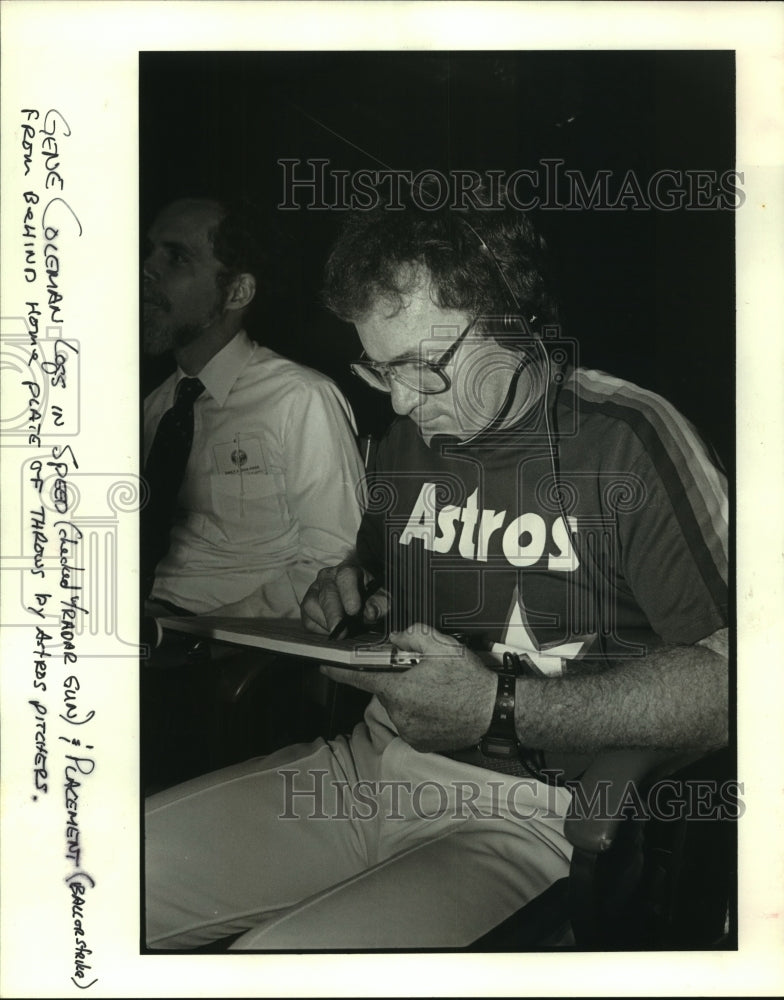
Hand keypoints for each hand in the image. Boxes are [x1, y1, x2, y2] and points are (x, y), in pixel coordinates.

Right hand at [300, 557, 388, 634]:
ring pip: (311, 605)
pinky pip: (308, 621)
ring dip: (326, 622)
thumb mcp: (381, 599)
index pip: (346, 576)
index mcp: (347, 571)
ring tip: (341, 633)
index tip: (354, 610)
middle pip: (327, 593)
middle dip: (333, 613)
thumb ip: (379, 605)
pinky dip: (320, 630)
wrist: (359, 599)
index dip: (349, 593)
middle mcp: (327, 578)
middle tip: (339, 630)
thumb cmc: (370, 597)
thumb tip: (371, 613)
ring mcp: (314, 591)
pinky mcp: (307, 608)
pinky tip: (332, 631)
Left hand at [321, 623, 496, 751]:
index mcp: (399, 688)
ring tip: (436, 691)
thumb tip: (395, 639)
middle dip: (396, 679)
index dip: (338, 670)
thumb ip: (411, 636)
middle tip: (421, 673)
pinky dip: (418, 713)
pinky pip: (409, 722)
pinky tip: (438, 706)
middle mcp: (399, 712)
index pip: (358, 677)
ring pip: (398, 706)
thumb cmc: (469, 678)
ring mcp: (409, 731)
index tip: (323, 665)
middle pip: (384, 689)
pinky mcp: (419, 742)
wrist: (494, 710)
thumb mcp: (441, 645)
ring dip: (409, 697)